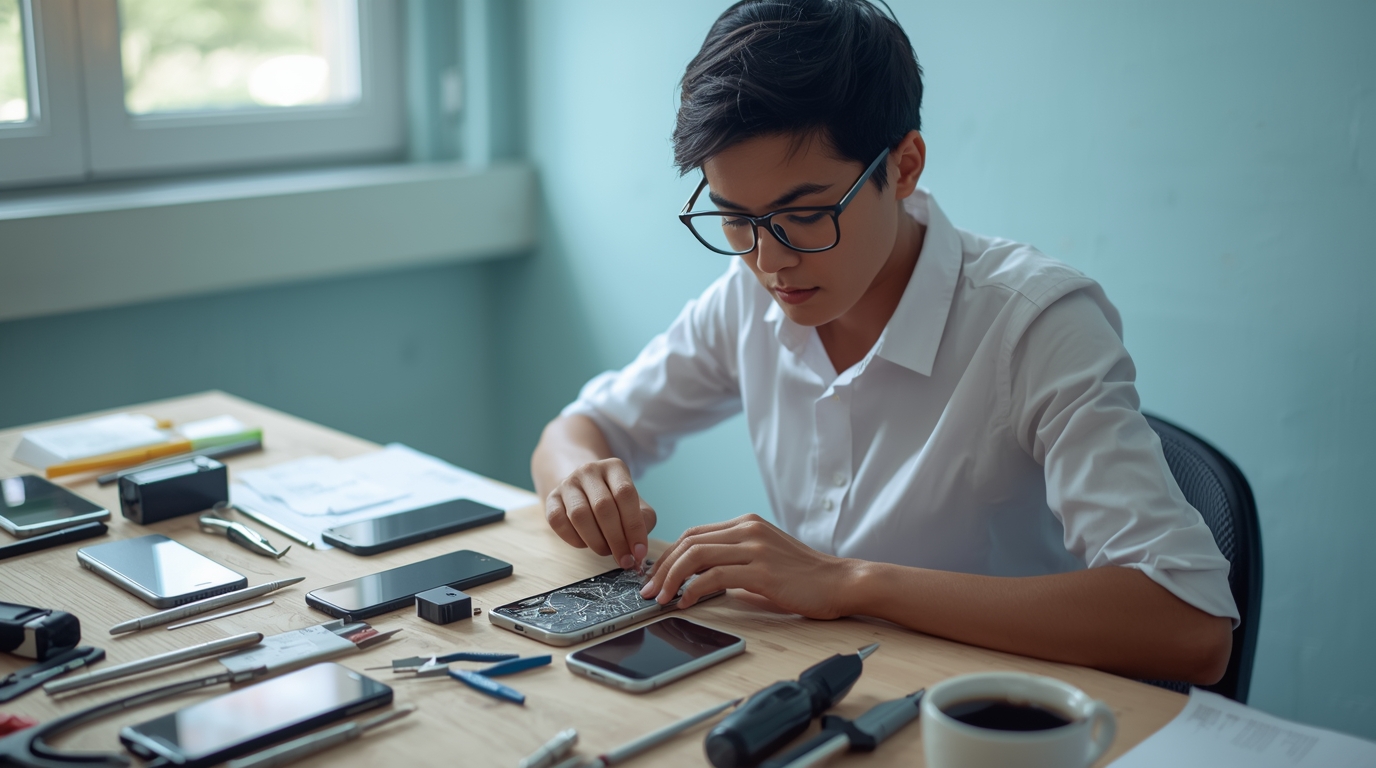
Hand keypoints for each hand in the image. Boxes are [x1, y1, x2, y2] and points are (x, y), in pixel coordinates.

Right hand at [544, 458, 656, 569]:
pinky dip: (574, 539)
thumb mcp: (635, 504)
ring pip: (580, 515)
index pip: (625, 494)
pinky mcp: (551, 498)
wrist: (583, 487)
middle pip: (603, 507)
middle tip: (624, 559)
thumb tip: (638, 548)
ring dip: (596, 541)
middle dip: (616, 540)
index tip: (639, 551)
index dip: (634, 526)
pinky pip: (558, 522)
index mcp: (614, 467)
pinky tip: (585, 544)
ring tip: (606, 551)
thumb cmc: (615, 500)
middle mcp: (589, 470)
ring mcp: (568, 483)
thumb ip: (643, 521)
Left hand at [638, 514, 856, 618]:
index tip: (654, 576)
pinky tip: (686, 602)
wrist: (840, 582)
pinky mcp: (762, 571)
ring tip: (660, 598)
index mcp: (747, 523)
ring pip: (696, 556)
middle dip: (662, 568)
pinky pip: (714, 577)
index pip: (694, 533)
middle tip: (648, 590)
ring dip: (671, 579)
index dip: (668, 555)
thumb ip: (736, 558)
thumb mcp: (766, 555)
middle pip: (689, 542)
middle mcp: (748, 529)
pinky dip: (693, 590)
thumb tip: (700, 577)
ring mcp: (755, 548)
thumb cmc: (805, 576)